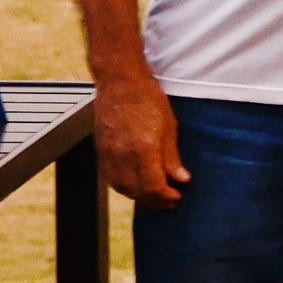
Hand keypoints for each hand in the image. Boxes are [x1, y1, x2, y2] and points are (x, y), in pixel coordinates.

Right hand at [96, 63, 191, 205]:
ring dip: (139, 196)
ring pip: (122, 188)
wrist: (120, 81)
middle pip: (137, 191)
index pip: (154, 186)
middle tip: (169, 201)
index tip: (177, 196)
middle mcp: (123, 154)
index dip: (166, 197)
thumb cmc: (147, 98)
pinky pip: (111, 178)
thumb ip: (172, 157)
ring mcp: (109, 153)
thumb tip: (181, 179)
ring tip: (155, 196)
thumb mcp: (169, 126)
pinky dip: (125, 187)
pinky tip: (137, 185)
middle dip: (155, 201)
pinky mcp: (101, 151)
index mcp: (143, 148)